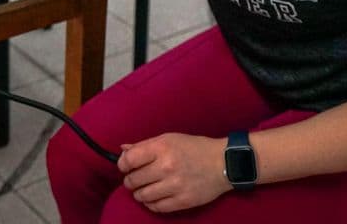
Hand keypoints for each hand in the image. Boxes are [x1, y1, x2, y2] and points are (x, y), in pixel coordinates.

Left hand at [117, 134, 231, 213]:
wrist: (223, 163)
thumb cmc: (194, 148)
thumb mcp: (169, 139)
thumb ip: (144, 145)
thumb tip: (123, 149)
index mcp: (161, 148)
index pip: (129, 160)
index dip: (122, 165)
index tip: (125, 166)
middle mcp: (166, 167)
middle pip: (133, 180)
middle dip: (130, 180)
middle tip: (135, 179)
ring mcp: (175, 186)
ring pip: (142, 196)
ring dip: (139, 193)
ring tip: (144, 188)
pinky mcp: (183, 201)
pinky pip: (157, 207)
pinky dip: (151, 204)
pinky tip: (154, 197)